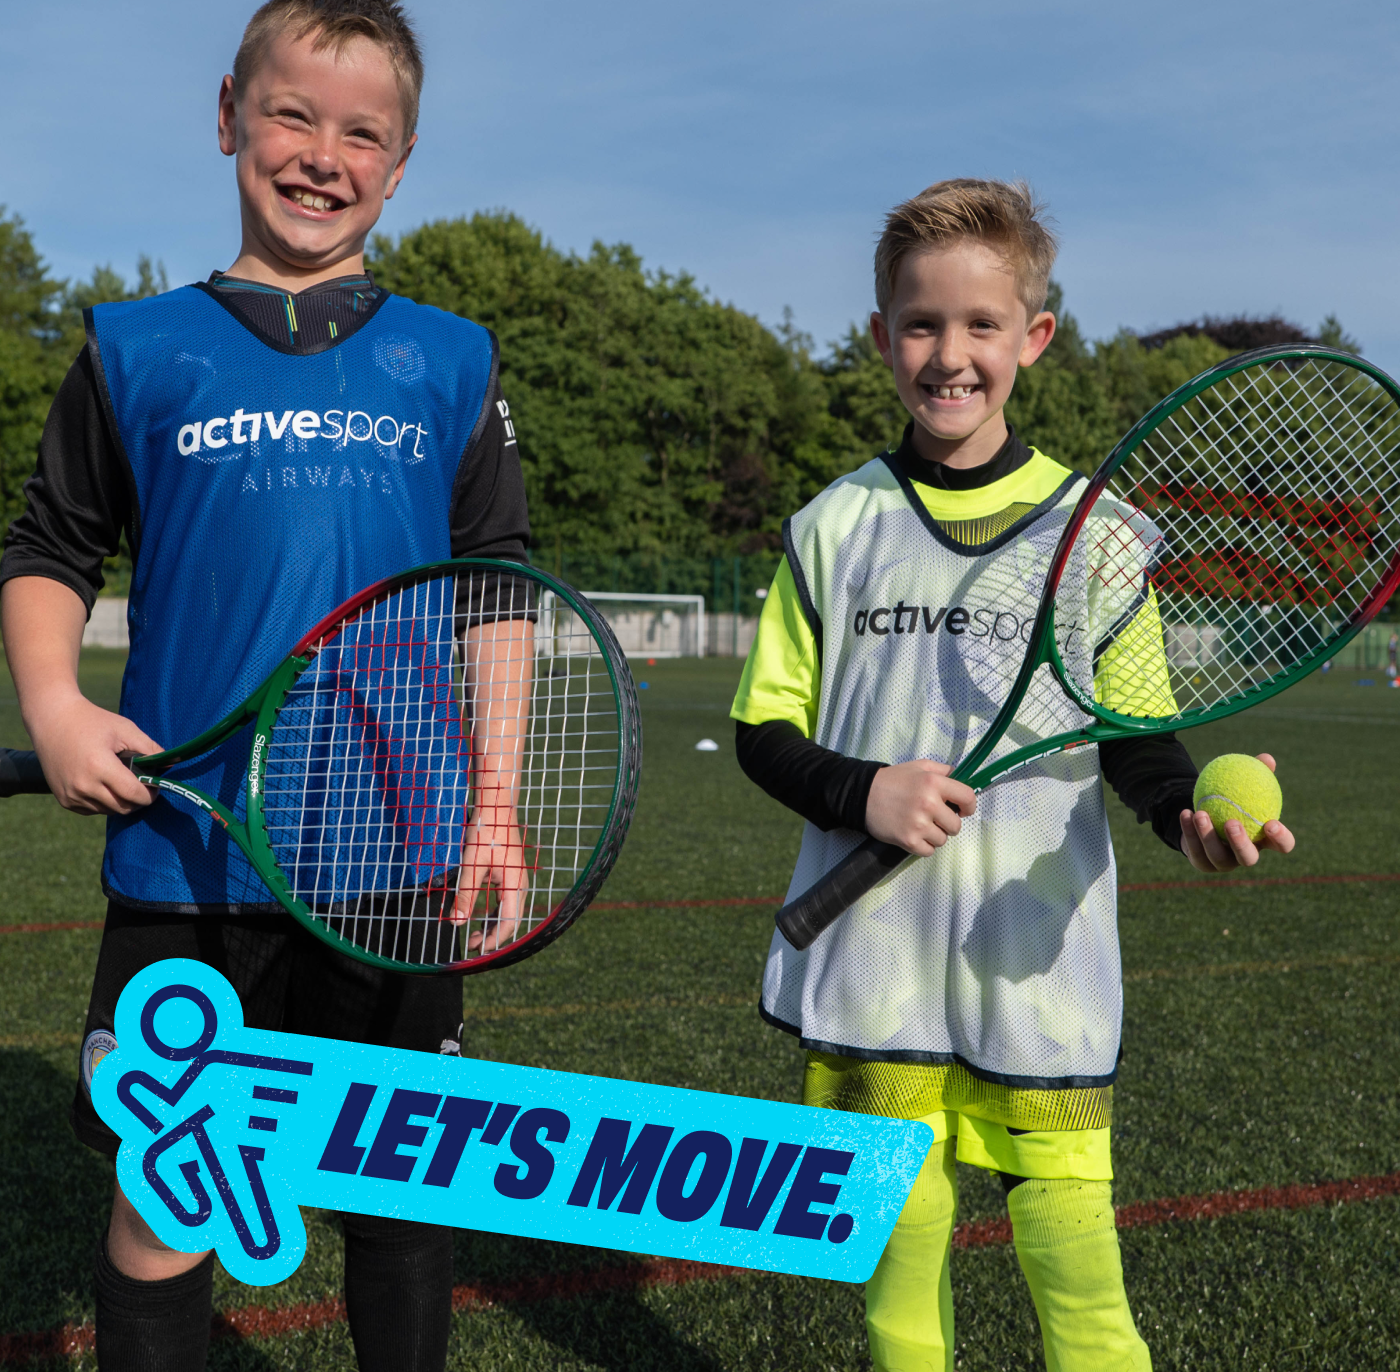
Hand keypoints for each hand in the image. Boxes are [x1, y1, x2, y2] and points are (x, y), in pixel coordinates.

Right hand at [29, 693, 161, 815]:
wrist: (53, 719)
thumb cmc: (92, 721)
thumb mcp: (125, 729)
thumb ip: (150, 748)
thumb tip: (171, 765)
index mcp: (99, 766)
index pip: (133, 794)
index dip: (150, 794)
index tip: (156, 787)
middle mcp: (83, 785)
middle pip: (123, 807)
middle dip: (138, 800)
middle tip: (143, 787)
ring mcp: (71, 795)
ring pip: (108, 811)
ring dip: (121, 802)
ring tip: (123, 783)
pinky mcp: (63, 799)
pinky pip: (92, 810)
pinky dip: (103, 803)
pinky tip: (105, 786)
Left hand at [447, 814, 528, 952]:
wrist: (496, 807)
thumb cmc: (485, 832)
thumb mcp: (472, 863)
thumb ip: (465, 894)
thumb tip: (457, 923)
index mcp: (514, 884)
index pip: (509, 923)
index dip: (494, 940)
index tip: (475, 950)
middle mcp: (519, 885)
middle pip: (511, 921)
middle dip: (492, 937)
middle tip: (470, 946)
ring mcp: (516, 881)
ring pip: (508, 913)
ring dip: (492, 927)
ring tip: (473, 937)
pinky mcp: (510, 876)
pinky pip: (505, 902)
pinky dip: (494, 915)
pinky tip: (481, 918)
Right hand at [865, 759, 976, 855]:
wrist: (862, 795)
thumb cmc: (892, 780)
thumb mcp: (919, 766)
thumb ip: (943, 771)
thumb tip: (961, 778)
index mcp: (933, 782)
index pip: (968, 798)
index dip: (969, 806)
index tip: (963, 810)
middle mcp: (929, 803)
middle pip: (956, 825)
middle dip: (947, 824)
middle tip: (933, 818)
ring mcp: (918, 824)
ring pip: (942, 840)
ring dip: (934, 835)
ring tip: (920, 825)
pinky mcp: (908, 840)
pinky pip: (929, 851)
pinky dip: (924, 846)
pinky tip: (914, 835)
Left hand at [1179, 752, 1294, 872]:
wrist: (1207, 818)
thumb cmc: (1234, 801)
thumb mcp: (1244, 787)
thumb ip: (1257, 775)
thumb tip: (1266, 758)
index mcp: (1264, 841)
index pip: (1282, 845)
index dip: (1281, 839)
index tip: (1271, 823)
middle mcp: (1245, 856)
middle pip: (1248, 858)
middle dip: (1240, 843)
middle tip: (1232, 822)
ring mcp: (1223, 863)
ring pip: (1216, 855)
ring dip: (1207, 835)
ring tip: (1200, 814)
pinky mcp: (1203, 863)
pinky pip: (1194, 849)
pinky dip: (1189, 831)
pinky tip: (1185, 813)